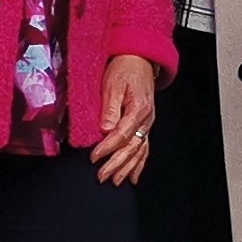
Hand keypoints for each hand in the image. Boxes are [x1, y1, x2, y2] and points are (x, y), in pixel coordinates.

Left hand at [90, 54, 158, 186]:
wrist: (140, 59)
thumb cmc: (125, 68)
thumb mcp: (113, 84)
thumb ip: (109, 108)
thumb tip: (105, 129)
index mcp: (138, 109)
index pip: (121, 135)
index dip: (106, 148)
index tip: (93, 157)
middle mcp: (146, 120)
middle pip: (131, 147)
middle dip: (116, 164)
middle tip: (101, 176)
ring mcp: (148, 124)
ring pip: (139, 151)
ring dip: (127, 168)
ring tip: (116, 182)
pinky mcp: (146, 125)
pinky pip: (145, 148)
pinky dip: (139, 164)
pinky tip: (134, 176)